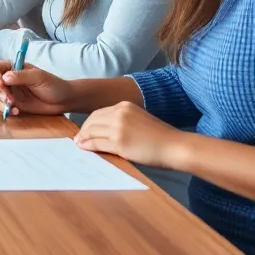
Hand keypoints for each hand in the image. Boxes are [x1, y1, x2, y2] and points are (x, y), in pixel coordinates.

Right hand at [0, 60, 71, 116]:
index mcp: (13, 67)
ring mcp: (9, 92)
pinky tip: (16, 111)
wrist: (63, 101)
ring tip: (13, 106)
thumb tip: (5, 78)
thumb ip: (22, 76)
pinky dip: (5, 110)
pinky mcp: (12, 103)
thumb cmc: (54, 85)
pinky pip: (1, 106)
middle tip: (8, 99)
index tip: (0, 84)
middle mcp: (8, 79)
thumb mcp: (39, 77)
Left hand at [75, 102, 190, 168]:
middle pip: (92, 120)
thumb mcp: (139, 120)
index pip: (99, 113)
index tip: (85, 130)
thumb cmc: (161, 137)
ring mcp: (118, 127)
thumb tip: (104, 131)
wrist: (176, 146)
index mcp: (125, 106)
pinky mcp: (118, 142)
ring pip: (91, 131)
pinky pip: (96, 143)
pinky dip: (87, 146)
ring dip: (83, 138)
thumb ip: (122, 122)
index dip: (89, 122)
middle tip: (78, 138)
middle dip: (83, 130)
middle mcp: (119, 113)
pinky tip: (84, 148)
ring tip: (79, 143)